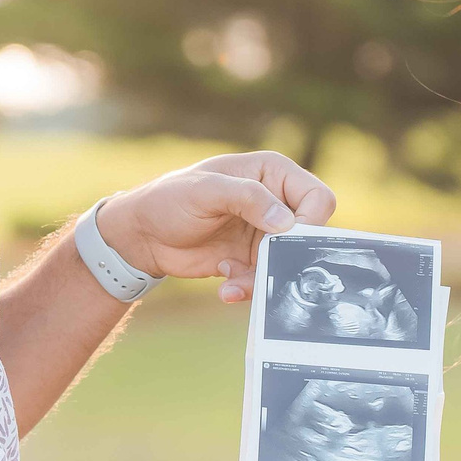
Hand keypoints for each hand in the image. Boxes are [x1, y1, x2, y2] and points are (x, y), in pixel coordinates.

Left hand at [95, 151, 335, 301]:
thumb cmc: (170, 199)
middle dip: (285, 256)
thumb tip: (287, 223)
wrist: (143, 235)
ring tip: (230, 278)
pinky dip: (250, 287)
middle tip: (257, 264)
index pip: (317, 198)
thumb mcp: (205, 191)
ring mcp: (266, 233)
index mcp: (273, 173)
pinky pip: (267, 279)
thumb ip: (248, 198)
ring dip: (263, 277)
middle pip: (308, 235)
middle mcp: (276, 202)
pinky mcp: (252, 260)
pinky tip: (225, 285)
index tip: (285, 238)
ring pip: (289, 263)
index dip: (310, 221)